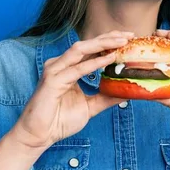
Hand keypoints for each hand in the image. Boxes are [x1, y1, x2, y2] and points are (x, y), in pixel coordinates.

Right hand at [12, 30, 133, 149]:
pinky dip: (94, 63)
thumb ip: (106, 97)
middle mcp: (61, 64)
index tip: (129, 38)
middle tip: (129, 34)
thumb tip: (126, 92)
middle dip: (109, 37)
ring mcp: (55, 70)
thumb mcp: (90, 106)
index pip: (91, 49)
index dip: (109, 41)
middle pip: (87, 44)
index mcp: (69, 67)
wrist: (39, 136)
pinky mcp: (52, 80)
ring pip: (80, 49)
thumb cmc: (59, 120)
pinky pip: (77, 69)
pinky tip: (109, 58)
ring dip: (102, 43)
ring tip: (121, 41)